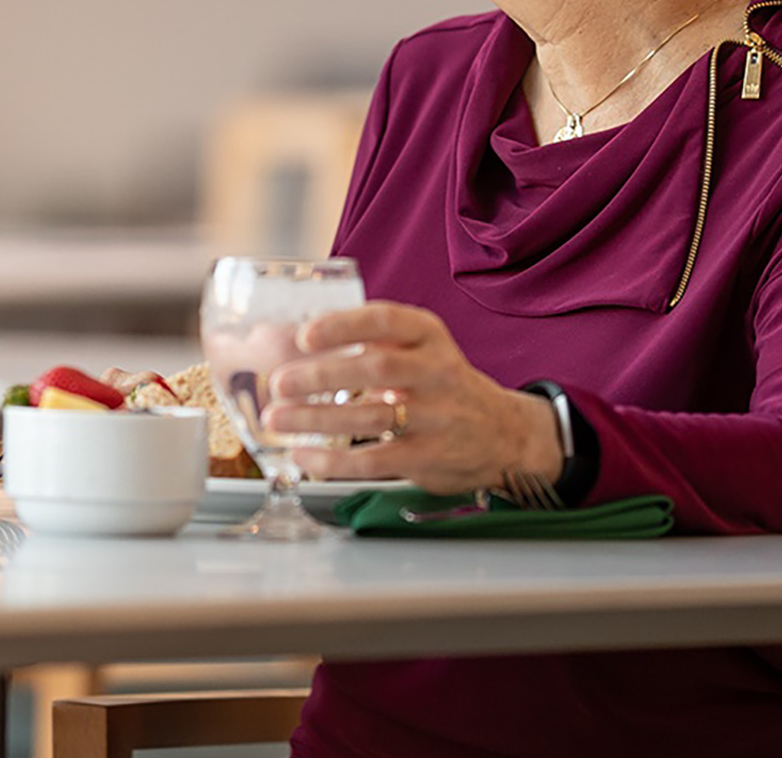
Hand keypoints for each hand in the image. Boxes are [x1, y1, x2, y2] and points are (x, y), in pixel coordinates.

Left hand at [259, 300, 559, 495]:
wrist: (504, 433)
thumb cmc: (443, 385)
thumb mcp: (421, 349)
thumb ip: (374, 341)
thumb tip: (301, 338)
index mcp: (429, 336)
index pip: (385, 320)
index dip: (343, 326)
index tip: (304, 336)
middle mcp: (437, 372)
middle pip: (376, 369)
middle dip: (321, 376)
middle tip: (279, 383)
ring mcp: (437, 416)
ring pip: (371, 416)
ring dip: (317, 420)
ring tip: (277, 418)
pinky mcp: (430, 456)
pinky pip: (376, 459)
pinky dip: (335, 461)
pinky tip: (303, 457)